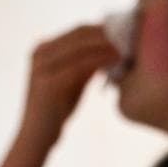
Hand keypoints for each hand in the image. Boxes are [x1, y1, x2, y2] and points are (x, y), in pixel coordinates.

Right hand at [21, 25, 119, 142]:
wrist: (36, 137)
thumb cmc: (56, 110)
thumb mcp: (72, 81)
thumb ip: (86, 64)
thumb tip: (112, 47)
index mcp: (43, 49)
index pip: (78, 31)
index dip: (103, 29)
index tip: (126, 32)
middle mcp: (40, 53)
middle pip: (80, 34)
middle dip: (107, 34)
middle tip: (131, 36)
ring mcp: (42, 66)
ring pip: (82, 47)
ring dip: (107, 45)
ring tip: (127, 47)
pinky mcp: (49, 82)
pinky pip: (81, 66)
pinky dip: (101, 60)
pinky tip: (117, 59)